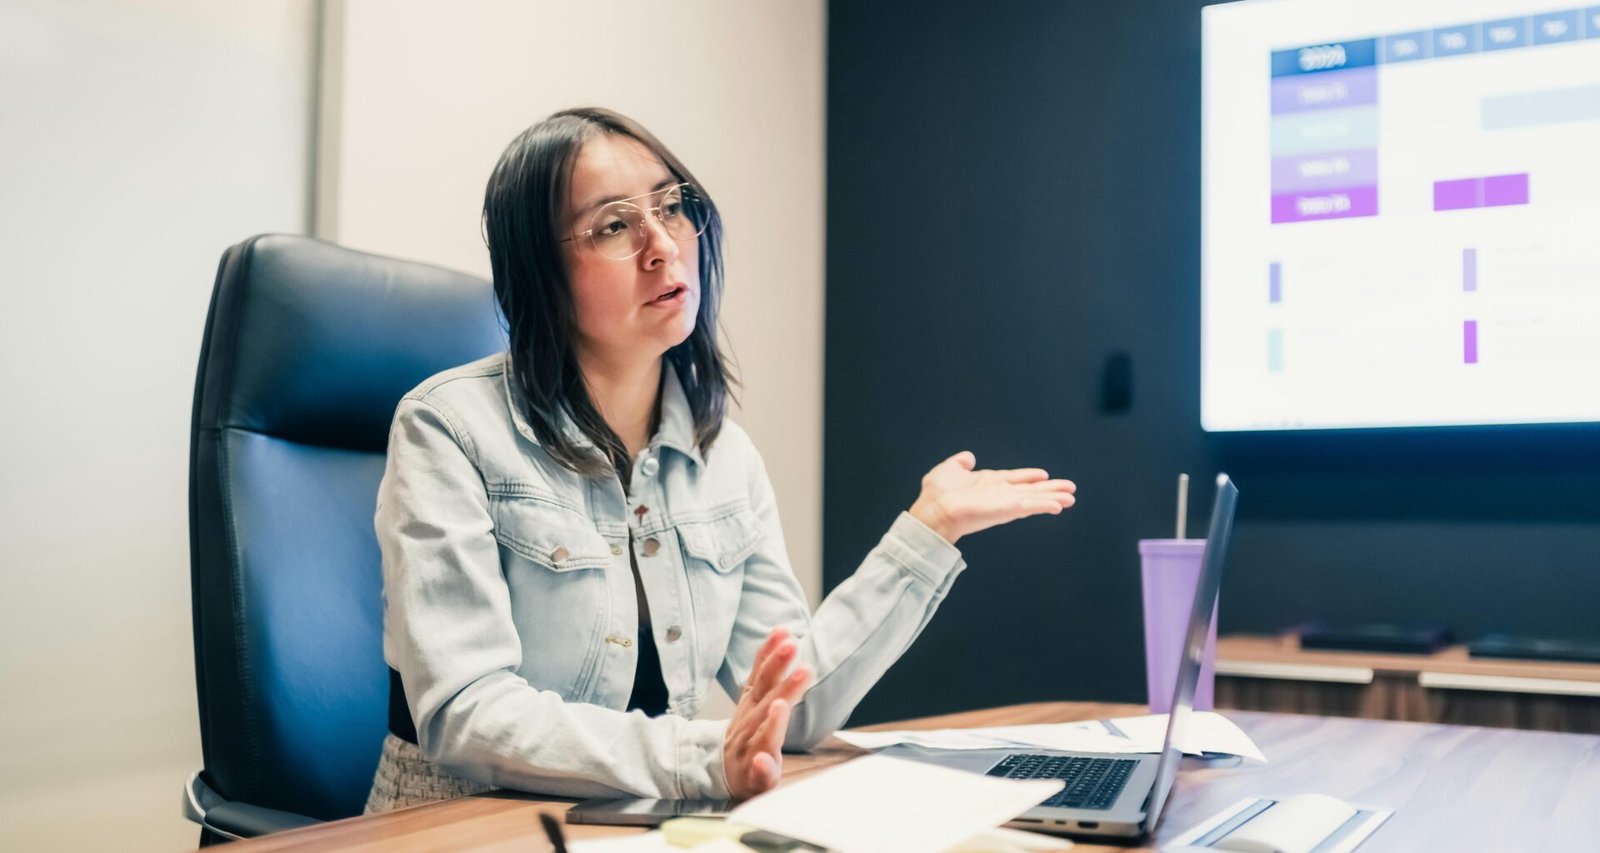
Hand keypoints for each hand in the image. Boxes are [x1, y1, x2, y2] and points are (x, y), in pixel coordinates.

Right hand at [724, 626, 811, 799]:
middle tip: (793, 652)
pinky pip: (757, 773)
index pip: (761, 676)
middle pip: (765, 698)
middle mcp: (748, 723)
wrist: (721, 773)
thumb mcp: (753, 698)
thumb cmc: (746, 733)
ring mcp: (749, 749)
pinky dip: (760, 766)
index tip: (784, 633)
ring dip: (772, 720)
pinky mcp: (753, 776)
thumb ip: (767, 669)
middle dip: (779, 677)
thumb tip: (782, 632)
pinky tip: (763, 760)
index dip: (770, 655)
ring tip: (780, 705)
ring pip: (763, 733)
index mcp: (751, 705)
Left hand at [908, 451, 1076, 544]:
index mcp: (989, 483)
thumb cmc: (937, 495)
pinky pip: (1031, 506)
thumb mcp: (949, 469)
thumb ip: (960, 463)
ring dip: (1053, 498)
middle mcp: (1000, 494)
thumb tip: (968, 457)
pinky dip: (1045, 505)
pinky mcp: (1008, 510)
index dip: (1030, 477)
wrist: (935, 510)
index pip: (1015, 480)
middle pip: (1030, 490)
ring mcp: (1005, 502)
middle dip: (1050, 489)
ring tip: (1071, 498)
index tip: (1044, 475)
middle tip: (1070, 490)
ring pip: (1035, 499)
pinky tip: (1059, 505)